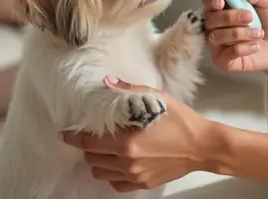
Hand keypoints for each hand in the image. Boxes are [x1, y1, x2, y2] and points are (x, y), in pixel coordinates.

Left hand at [60, 76, 214, 192]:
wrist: (202, 146)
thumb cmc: (181, 121)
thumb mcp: (156, 99)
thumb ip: (128, 92)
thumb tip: (107, 83)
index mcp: (127, 142)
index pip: (89, 142)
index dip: (73, 138)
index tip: (64, 134)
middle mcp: (127, 162)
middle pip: (92, 159)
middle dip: (87, 148)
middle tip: (91, 137)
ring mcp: (135, 175)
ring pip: (101, 173)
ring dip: (98, 162)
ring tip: (104, 150)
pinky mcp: (143, 183)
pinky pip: (117, 184)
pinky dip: (112, 175)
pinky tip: (118, 163)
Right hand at [202, 0, 267, 72]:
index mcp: (224, 7)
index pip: (207, 0)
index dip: (210, 0)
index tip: (221, 2)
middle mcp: (216, 25)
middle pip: (210, 19)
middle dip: (230, 17)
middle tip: (250, 17)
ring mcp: (217, 44)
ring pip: (216, 36)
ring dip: (239, 33)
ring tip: (258, 34)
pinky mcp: (222, 60)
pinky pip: (225, 54)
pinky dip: (242, 48)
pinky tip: (255, 46)